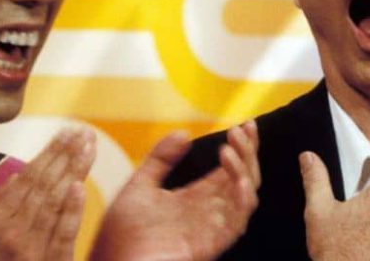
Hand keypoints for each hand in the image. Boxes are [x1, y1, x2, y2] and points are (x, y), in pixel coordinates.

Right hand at [0, 127, 96, 259]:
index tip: (69, 131)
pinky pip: (61, 234)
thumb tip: (20, 175)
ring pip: (52, 202)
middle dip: (64, 154)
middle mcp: (9, 231)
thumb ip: (4, 205)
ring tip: (88, 147)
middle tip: (83, 131)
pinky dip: (70, 211)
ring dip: (71, 171)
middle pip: (42, 184)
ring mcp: (29, 248)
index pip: (28, 178)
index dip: (50, 152)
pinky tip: (79, 188)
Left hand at [90, 121, 260, 260]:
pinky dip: (242, 202)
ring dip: (244, 172)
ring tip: (229, 150)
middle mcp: (209, 210)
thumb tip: (184, 133)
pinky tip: (239, 181)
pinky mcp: (208, 245)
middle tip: (240, 130)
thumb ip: (161, 159)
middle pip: (243, 178)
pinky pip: (236, 224)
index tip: (245, 124)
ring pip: (245, 198)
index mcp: (196, 196)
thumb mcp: (140, 186)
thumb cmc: (122, 232)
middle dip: (247, 153)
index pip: (230, 168)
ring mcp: (210, 228)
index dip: (242, 147)